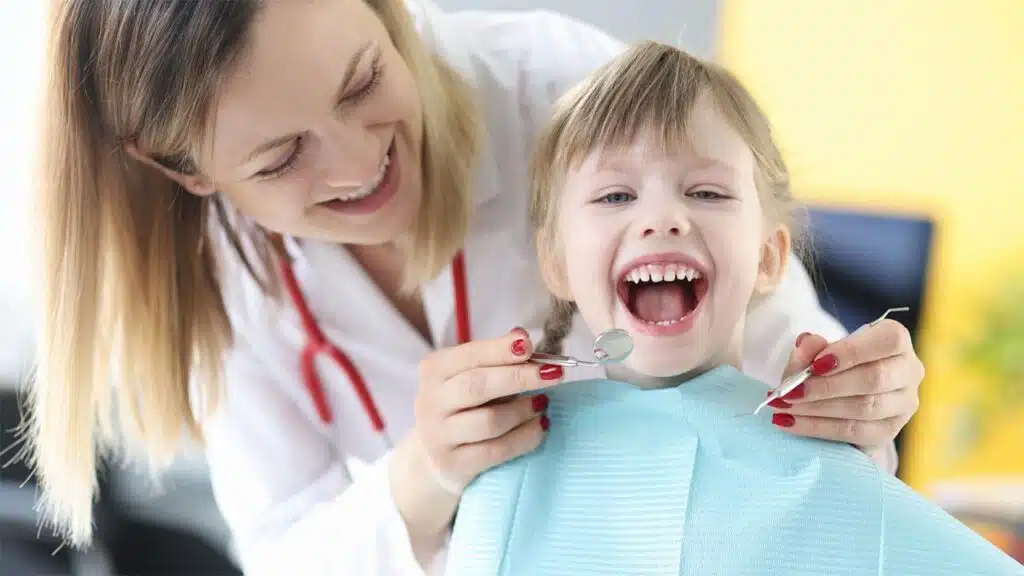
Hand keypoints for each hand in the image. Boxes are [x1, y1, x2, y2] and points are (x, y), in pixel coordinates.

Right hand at [390, 327, 559, 548]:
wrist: (436, 456)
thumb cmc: (464, 406)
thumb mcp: (472, 376)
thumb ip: (495, 357)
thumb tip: (522, 335)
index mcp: (434, 371)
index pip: (469, 355)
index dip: (500, 350)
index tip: (530, 345)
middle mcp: (429, 402)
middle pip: (477, 386)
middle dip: (519, 377)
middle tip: (554, 374)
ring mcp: (438, 437)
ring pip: (489, 421)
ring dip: (524, 410)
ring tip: (543, 404)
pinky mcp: (453, 465)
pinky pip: (497, 450)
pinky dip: (525, 437)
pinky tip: (540, 427)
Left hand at [768, 320, 923, 454]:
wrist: (838, 395)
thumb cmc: (831, 365)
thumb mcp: (816, 351)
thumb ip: (810, 347)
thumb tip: (806, 344)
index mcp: (896, 340)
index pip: (888, 341)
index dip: (851, 352)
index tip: (815, 365)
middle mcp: (909, 371)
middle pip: (874, 379)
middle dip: (827, 386)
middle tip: (790, 392)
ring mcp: (904, 404)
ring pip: (865, 408)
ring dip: (818, 409)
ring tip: (784, 408)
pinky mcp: (890, 431)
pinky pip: (855, 432)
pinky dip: (817, 428)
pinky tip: (789, 423)